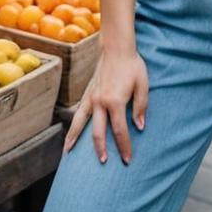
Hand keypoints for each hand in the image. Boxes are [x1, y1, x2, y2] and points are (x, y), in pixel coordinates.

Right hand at [64, 48, 147, 164]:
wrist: (116, 48)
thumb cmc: (132, 65)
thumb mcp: (143, 85)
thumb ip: (141, 107)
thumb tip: (139, 127)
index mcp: (115, 101)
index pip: (120, 130)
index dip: (124, 146)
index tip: (127, 159)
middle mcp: (100, 102)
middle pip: (98, 132)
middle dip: (101, 150)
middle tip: (105, 163)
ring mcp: (91, 98)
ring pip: (80, 124)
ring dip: (75, 141)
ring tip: (68, 155)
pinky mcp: (87, 94)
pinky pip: (78, 114)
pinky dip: (73, 127)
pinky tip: (69, 137)